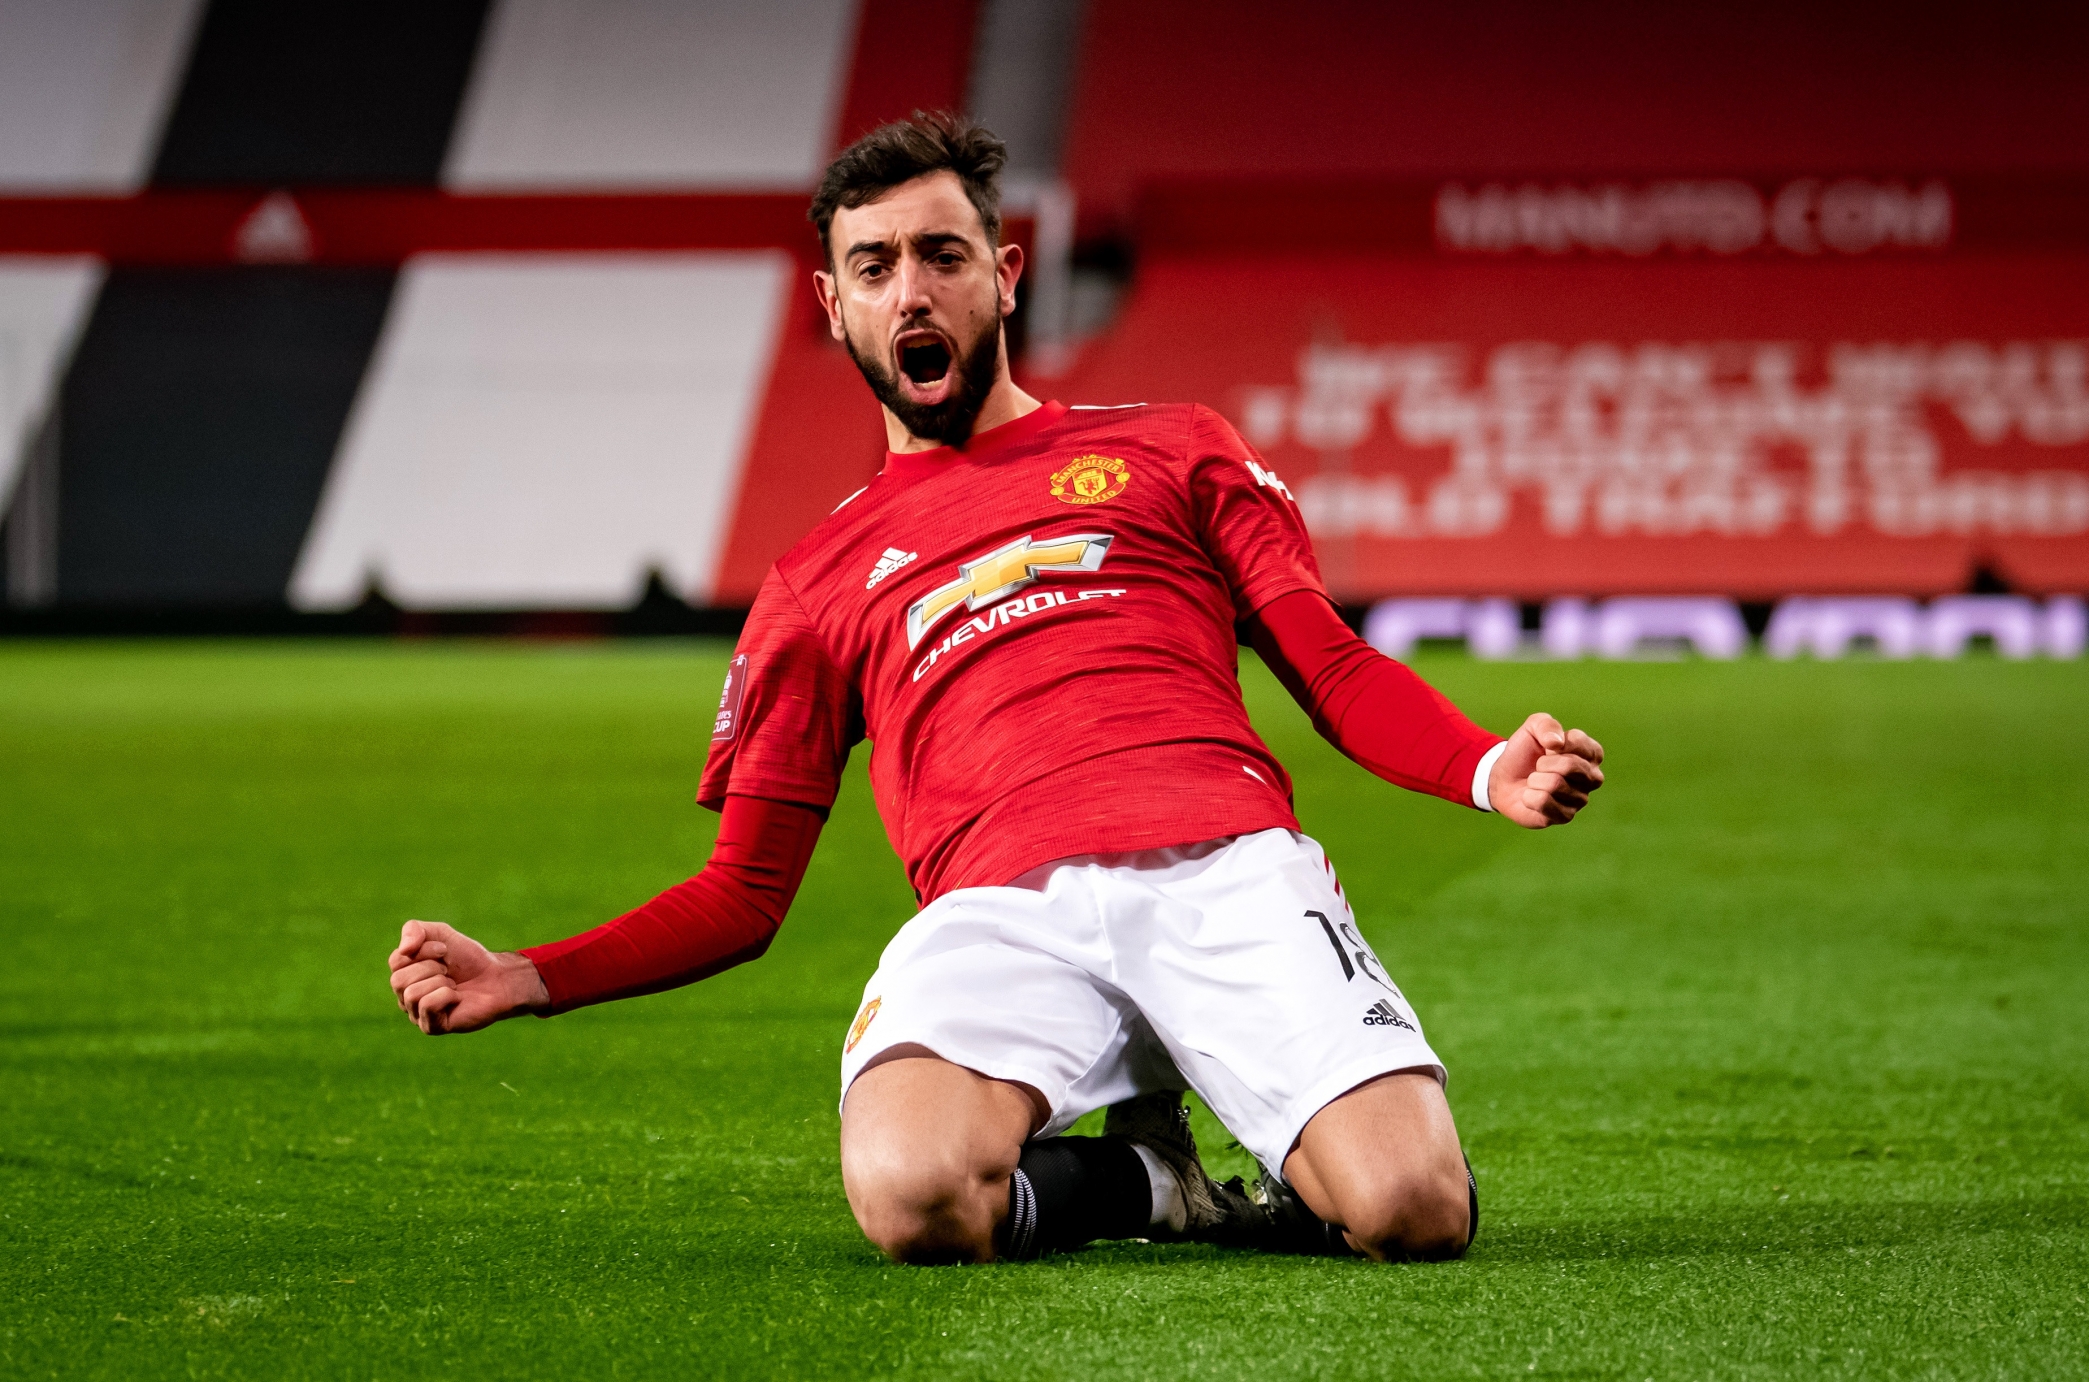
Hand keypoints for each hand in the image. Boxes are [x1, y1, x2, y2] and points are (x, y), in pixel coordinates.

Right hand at [387, 920, 548, 1034]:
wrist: (497, 978)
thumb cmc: (468, 959)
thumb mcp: (440, 934)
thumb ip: (414, 930)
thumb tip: (403, 949)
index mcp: (404, 975)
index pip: (396, 961)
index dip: (423, 950)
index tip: (444, 950)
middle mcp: (405, 997)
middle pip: (398, 980)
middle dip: (431, 968)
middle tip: (449, 972)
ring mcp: (417, 1014)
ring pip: (411, 994)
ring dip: (440, 982)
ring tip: (453, 985)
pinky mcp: (431, 1027)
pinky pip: (427, 1005)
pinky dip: (446, 995)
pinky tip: (457, 998)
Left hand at [1487, 712, 1604, 827]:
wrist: (1504, 779)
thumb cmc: (1525, 753)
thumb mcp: (1533, 728)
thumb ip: (1546, 725)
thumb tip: (1557, 743)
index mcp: (1591, 754)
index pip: (1579, 742)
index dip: (1554, 742)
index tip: (1547, 747)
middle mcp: (1592, 778)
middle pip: (1570, 765)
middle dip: (1544, 763)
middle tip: (1538, 766)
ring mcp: (1580, 799)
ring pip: (1554, 784)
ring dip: (1535, 780)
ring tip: (1535, 781)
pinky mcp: (1565, 816)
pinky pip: (1543, 801)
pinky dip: (1529, 796)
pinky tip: (1531, 796)